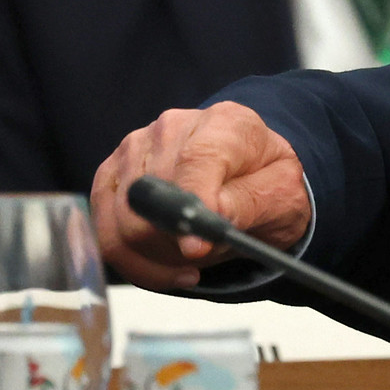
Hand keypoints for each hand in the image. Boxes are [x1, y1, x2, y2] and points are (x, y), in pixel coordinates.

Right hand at [91, 102, 311, 288]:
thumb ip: (248, 204)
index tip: (198, 248)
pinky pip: (106, 235)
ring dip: (159, 256)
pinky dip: (136, 263)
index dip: (191, 205)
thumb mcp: (283, 196)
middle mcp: (171, 128)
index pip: (196, 160)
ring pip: (124, 224)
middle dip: (178, 245)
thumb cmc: (267, 183)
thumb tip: (207, 222)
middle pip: (152, 199)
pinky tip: (168, 265)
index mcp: (225, 124)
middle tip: (209, 255)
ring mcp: (134, 149)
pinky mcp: (110, 176)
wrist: (251, 174)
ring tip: (194, 255)